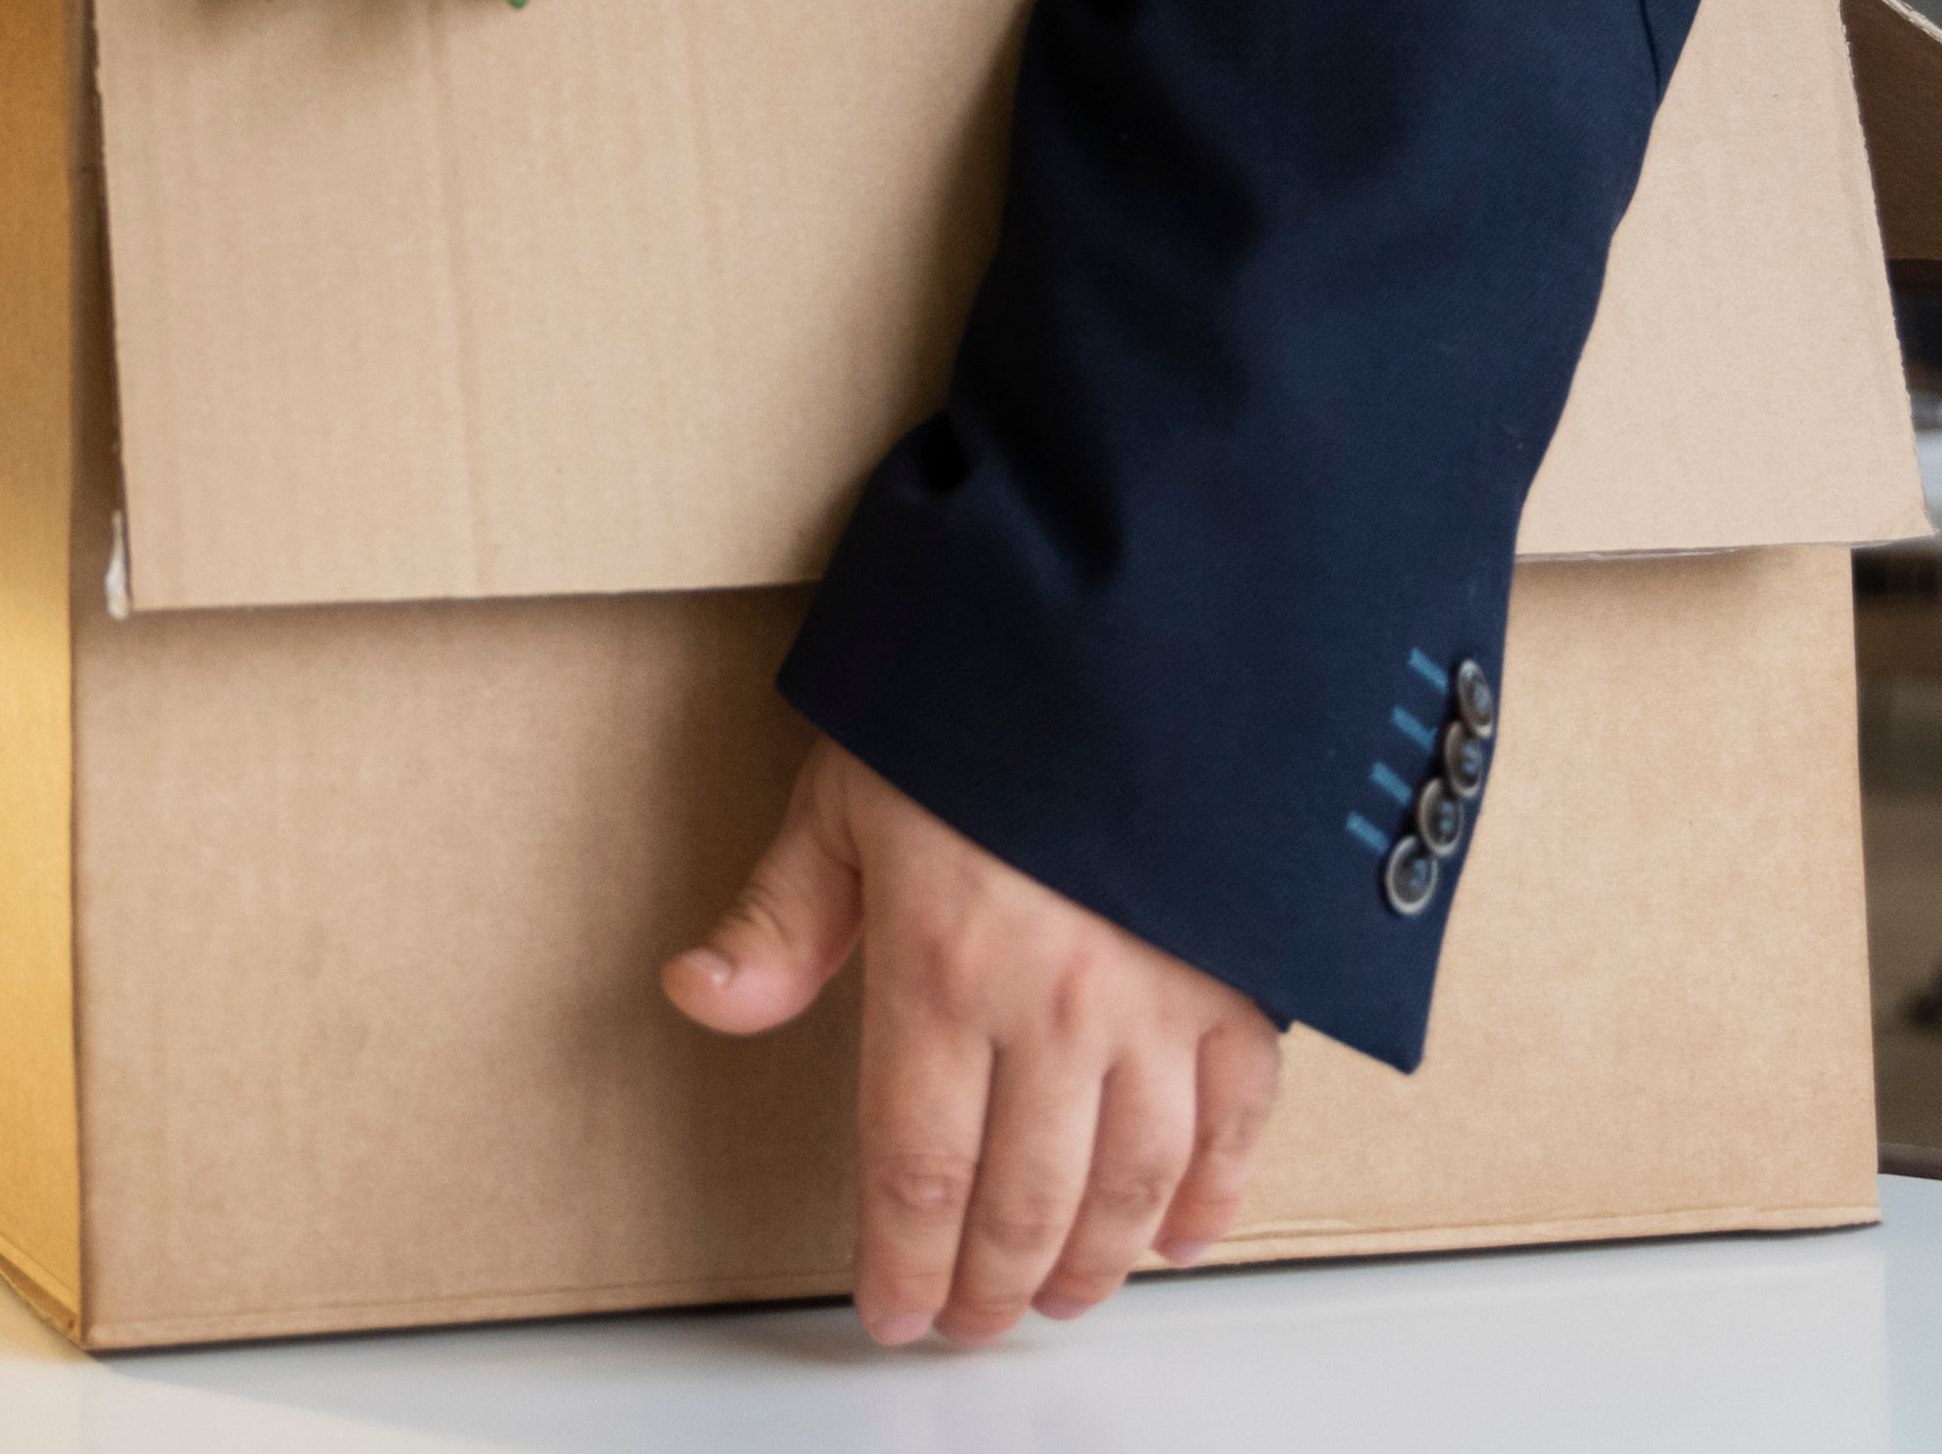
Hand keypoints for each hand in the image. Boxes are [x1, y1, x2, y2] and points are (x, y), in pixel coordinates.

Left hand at [662, 739, 1281, 1344]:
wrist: (1132, 619)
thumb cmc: (977, 692)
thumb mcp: (846, 792)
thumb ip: (780, 918)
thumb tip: (698, 997)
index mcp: (943, 965)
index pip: (915, 1169)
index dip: (903, 1265)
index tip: (892, 1312)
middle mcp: (1056, 1004)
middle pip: (1022, 1201)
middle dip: (990, 1286)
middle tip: (971, 1322)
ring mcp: (1160, 998)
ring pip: (1131, 1185)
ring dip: (1092, 1261)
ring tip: (1056, 1294)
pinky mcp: (1243, 977)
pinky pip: (1236, 1120)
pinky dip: (1212, 1194)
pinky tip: (1180, 1233)